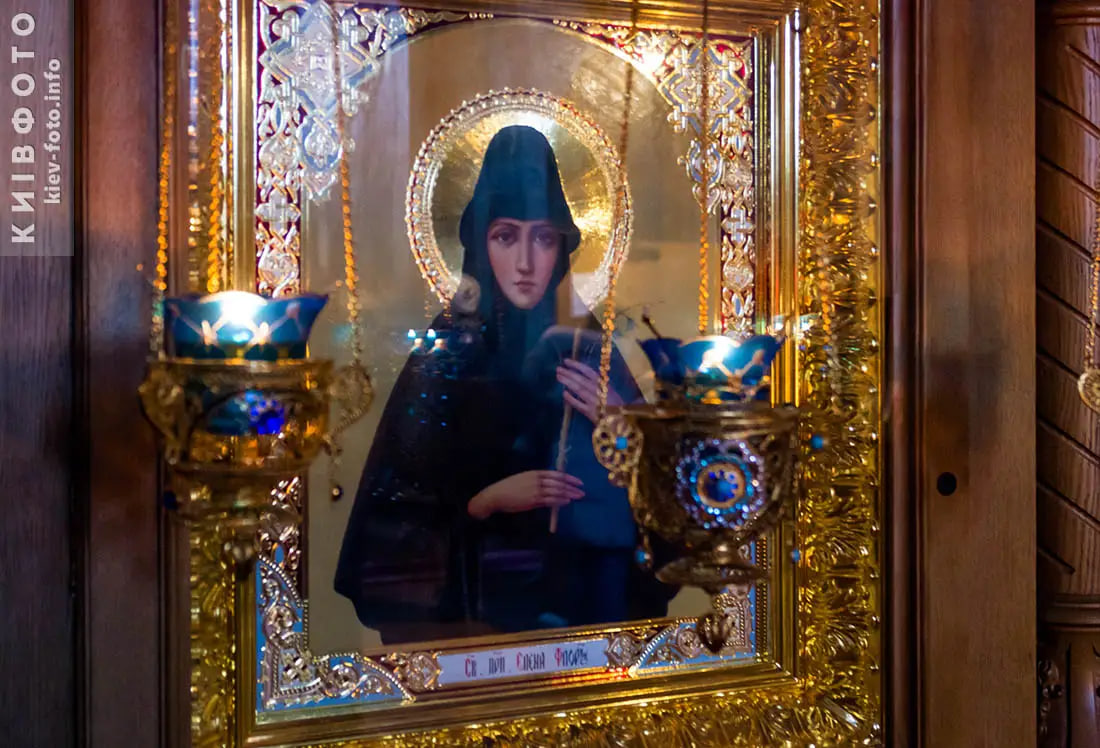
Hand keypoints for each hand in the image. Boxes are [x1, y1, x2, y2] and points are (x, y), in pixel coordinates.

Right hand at [468, 471, 583, 519]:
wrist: (496, 495)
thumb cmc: (508, 488)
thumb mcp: (523, 480)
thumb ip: (536, 482)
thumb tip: (549, 488)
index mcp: (535, 473)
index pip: (556, 474)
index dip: (569, 477)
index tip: (578, 481)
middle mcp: (537, 479)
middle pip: (559, 482)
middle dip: (572, 487)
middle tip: (582, 491)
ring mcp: (535, 490)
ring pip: (557, 491)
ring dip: (569, 494)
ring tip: (578, 497)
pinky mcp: (533, 500)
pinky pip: (550, 500)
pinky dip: (559, 500)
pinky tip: (566, 502)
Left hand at [557, 358, 621, 423]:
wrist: (621, 421)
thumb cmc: (615, 405)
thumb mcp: (610, 390)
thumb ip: (599, 383)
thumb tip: (585, 373)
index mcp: (604, 384)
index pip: (589, 371)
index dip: (577, 366)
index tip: (566, 361)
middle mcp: (599, 391)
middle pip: (581, 380)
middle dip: (569, 373)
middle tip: (558, 369)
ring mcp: (594, 402)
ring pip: (579, 390)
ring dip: (568, 382)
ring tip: (558, 377)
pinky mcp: (590, 413)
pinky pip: (578, 404)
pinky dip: (571, 399)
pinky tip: (564, 393)